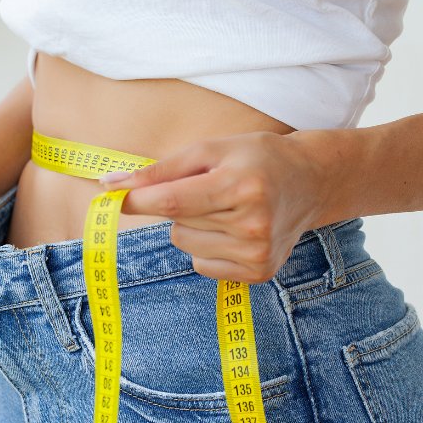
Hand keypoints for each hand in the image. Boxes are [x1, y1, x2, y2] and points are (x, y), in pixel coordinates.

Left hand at [99, 131, 332, 283]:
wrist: (311, 182)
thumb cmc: (256, 158)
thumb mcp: (212, 150)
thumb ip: (161, 169)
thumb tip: (111, 184)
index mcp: (241, 185)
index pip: (172, 201)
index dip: (137, 201)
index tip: (110, 197)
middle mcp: (252, 224)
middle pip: (178, 223)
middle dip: (180, 204)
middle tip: (214, 188)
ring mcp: (257, 253)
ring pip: (186, 244)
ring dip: (194, 226)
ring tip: (227, 208)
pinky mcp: (258, 272)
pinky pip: (201, 264)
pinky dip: (207, 246)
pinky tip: (234, 230)